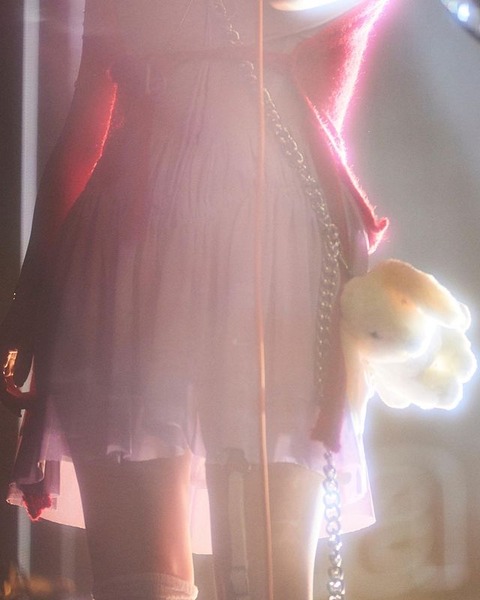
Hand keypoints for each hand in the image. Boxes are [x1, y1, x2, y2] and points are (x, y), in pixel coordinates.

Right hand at [0, 294, 35, 415]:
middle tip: (26, 409)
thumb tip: (17, 386)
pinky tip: (20, 389)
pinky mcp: (2, 352)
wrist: (28, 301)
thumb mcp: (29, 341)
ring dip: (9, 393)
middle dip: (9, 400)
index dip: (10, 402)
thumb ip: (22, 364)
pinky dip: (9, 382)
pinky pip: (2, 373)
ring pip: (0, 381)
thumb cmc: (29, 318)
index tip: (24, 410)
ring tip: (25, 401)